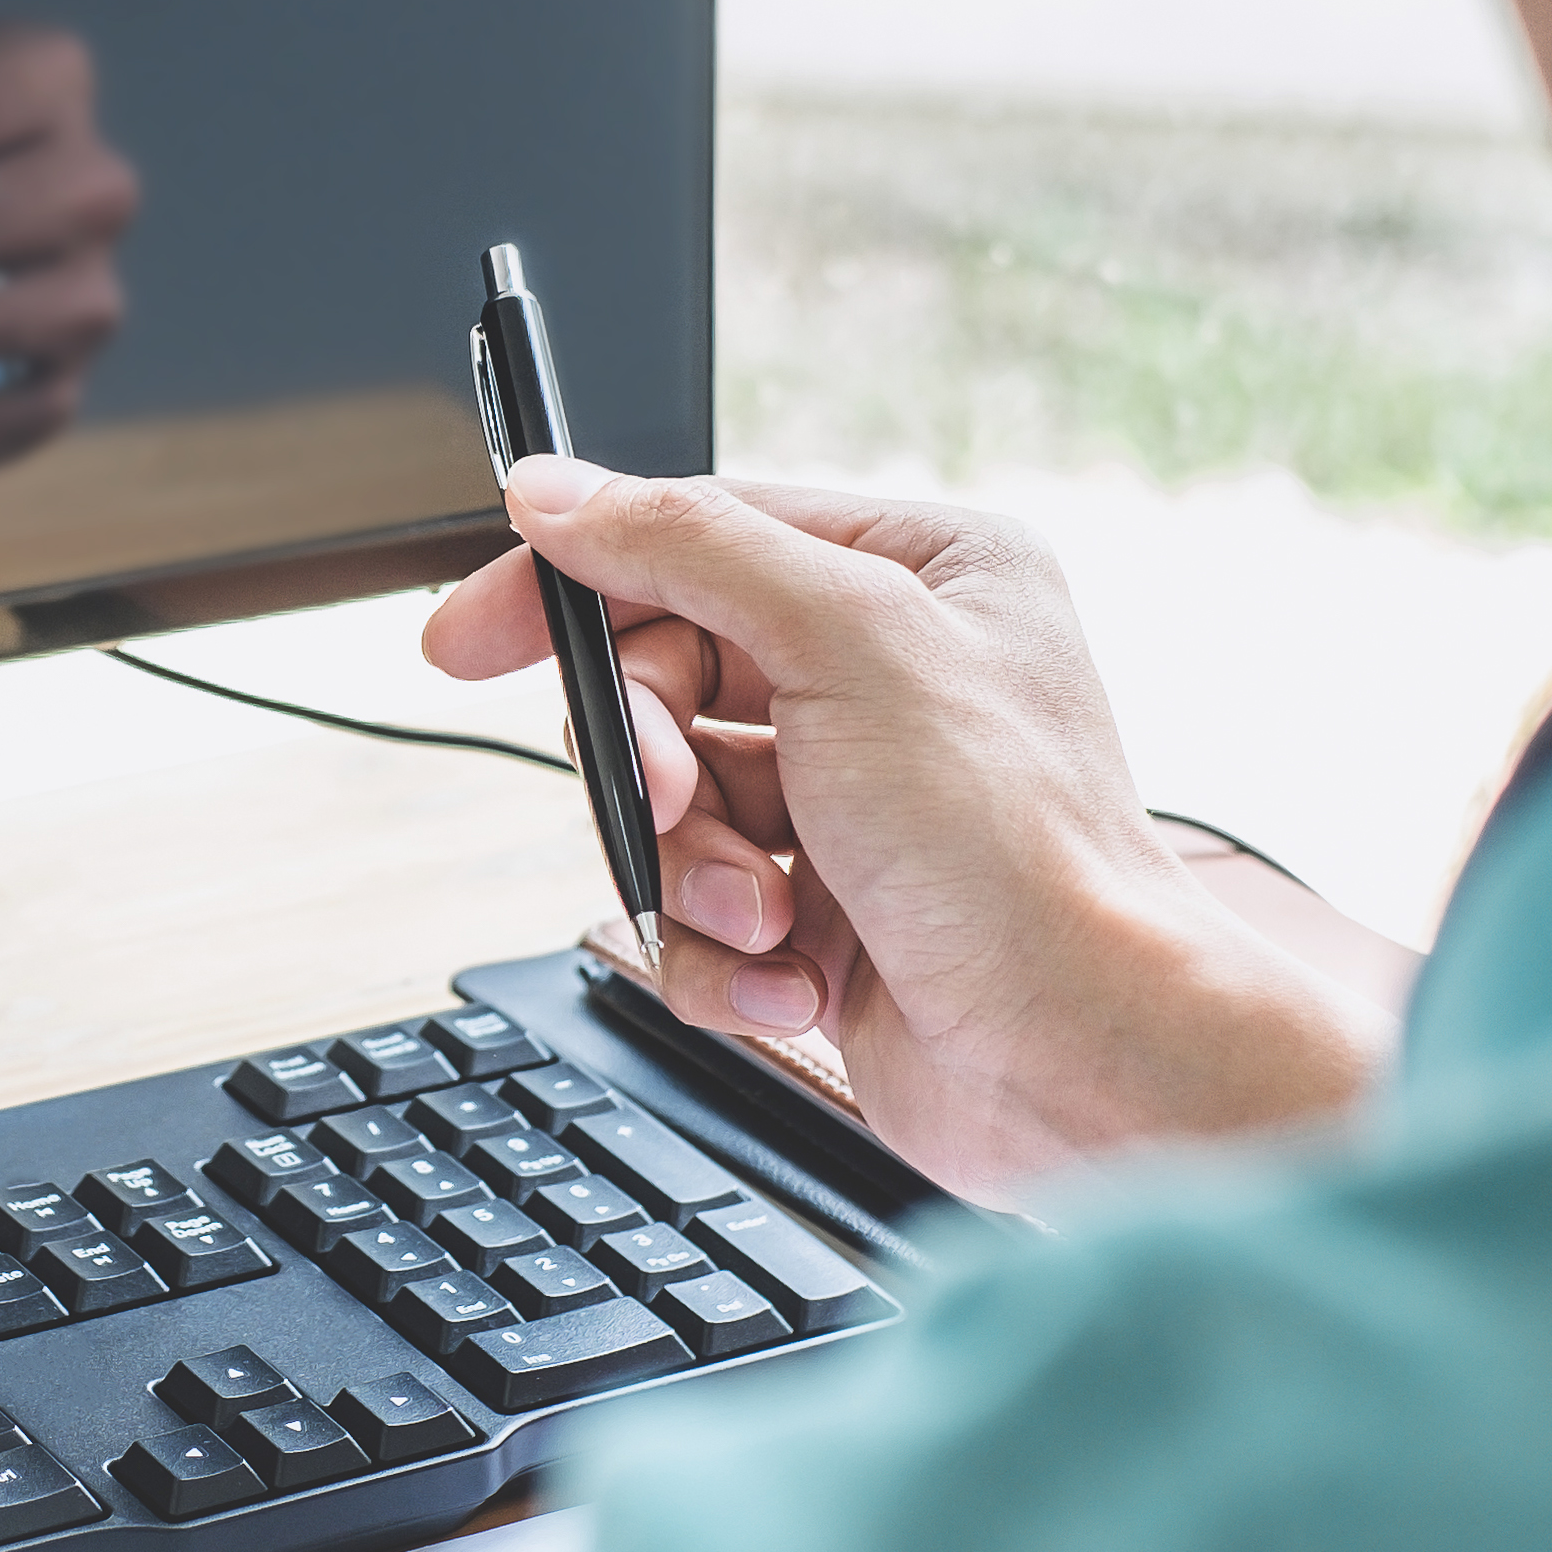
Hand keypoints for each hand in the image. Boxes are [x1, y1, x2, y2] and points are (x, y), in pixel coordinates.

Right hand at [423, 460, 1390, 1200]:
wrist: (1084, 1060)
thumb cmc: (1019, 852)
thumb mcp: (848, 640)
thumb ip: (688, 546)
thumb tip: (558, 492)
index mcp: (918, 573)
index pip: (695, 538)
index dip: (573, 584)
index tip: (467, 639)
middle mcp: (889, 677)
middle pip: (665, 681)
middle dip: (658, 766)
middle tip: (672, 803)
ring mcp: (855, 803)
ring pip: (669, 811)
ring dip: (697, 875)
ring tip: (771, 915)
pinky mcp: (828, 917)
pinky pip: (697, 916)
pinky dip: (725, 957)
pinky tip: (799, 981)